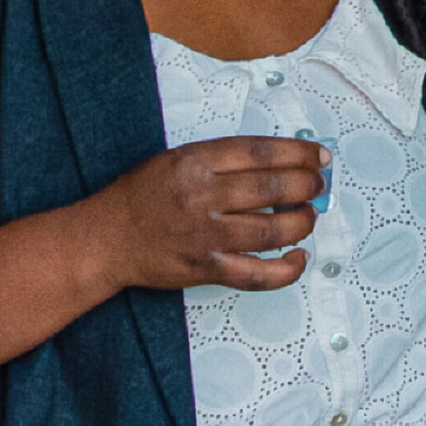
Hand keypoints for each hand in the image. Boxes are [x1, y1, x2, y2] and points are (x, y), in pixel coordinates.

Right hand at [91, 137, 324, 291]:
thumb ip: (223, 160)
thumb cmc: (142, 196)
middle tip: (319, 185)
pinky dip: (286, 269)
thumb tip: (280, 161)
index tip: (319, 156)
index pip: (260, 151)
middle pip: (272, 188)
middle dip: (307, 185)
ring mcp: (205, 236)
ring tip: (309, 214)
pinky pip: (257, 274)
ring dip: (302, 222)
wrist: (106, 239)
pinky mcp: (206, 269)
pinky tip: (300, 256)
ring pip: (272, 230)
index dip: (298, 152)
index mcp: (195, 162)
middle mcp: (202, 197)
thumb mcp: (177, 159)